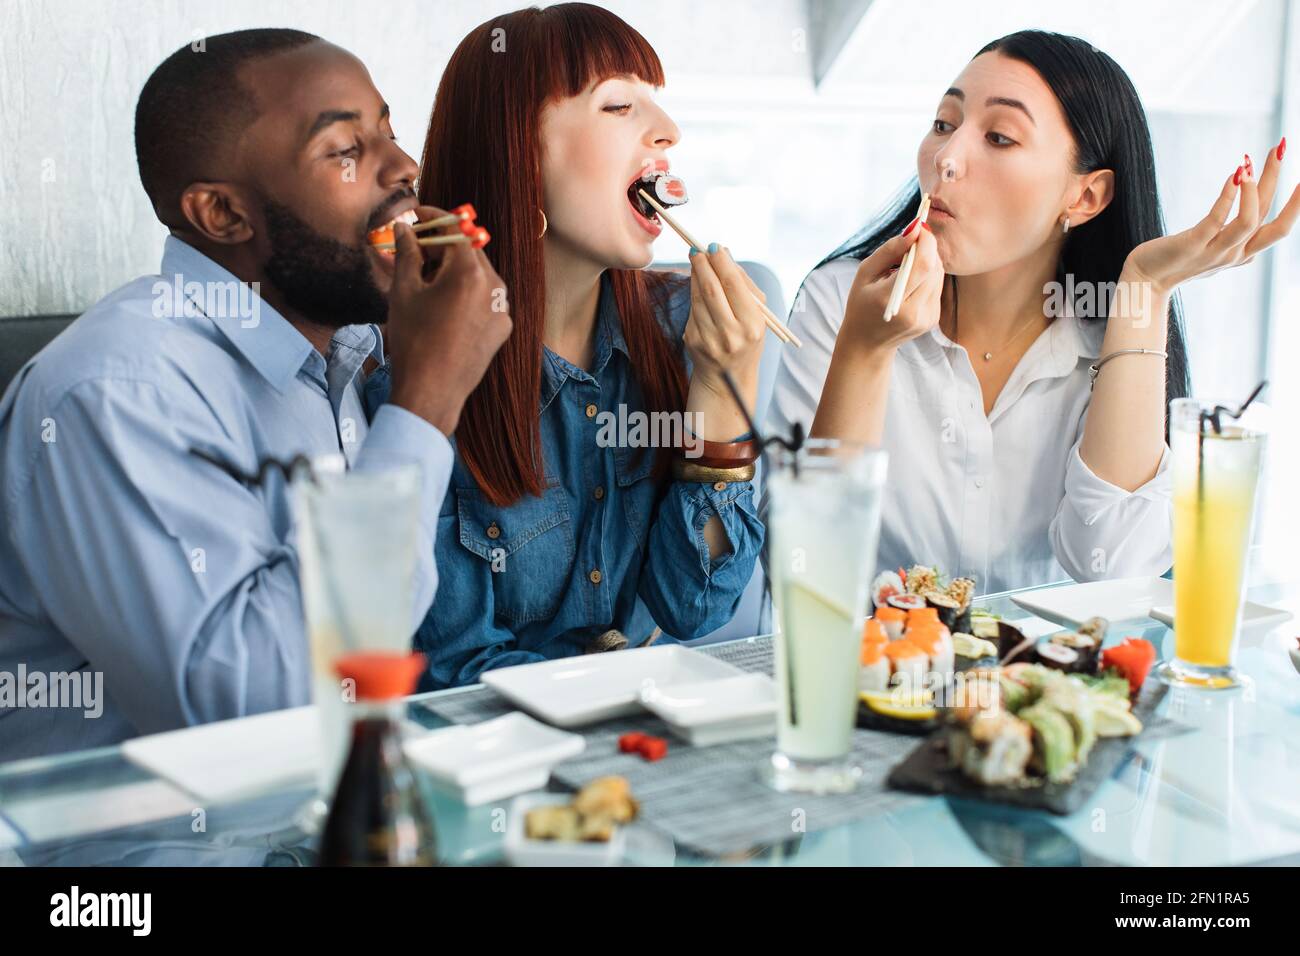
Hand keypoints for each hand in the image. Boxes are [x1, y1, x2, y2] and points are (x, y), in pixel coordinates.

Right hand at [384, 205, 511, 433]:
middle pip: (469, 250)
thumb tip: (405, 228)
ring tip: (427, 282)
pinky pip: (486, 298)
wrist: (431, 392)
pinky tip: (445, 307)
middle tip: (416, 250)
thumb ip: (407, 253)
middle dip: (443, 246)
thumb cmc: (413, 341)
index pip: (455, 229)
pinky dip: (468, 293)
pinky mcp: (503, 327)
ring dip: (455, 270)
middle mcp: (494, 286)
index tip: (418, 214)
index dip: (434, 216)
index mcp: (470, 273)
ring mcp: (503, 308)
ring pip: (480, 274)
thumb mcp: (404, 291)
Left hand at [683, 245, 767, 401]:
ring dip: (695, 275)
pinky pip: (692, 309)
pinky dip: (694, 293)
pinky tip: (697, 285)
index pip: (733, 286)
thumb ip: (744, 285)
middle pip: (712, 289)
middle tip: (698, 248)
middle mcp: (730, 334)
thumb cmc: (746, 338)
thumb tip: (723, 253)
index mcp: (752, 326)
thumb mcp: (756, 316)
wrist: (727, 378)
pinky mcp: (692, 340)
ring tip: (697, 260)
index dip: (721, 262)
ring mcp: (708, 339)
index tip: (714, 246)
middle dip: (703, 265)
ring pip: (698, 297)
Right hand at [839, 218, 943, 355]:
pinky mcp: (933, 318)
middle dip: (926, 248)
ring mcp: (926, 317)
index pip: (922, 265)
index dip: (926, 242)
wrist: (868, 343)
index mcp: (891, 300)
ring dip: (928, 261)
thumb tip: (914, 229)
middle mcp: (913, 312)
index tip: (919, 227)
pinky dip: (928, 275)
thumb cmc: (861, 305)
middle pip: (934, 268)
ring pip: (939, 275)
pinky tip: (911, 280)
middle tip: (910, 243)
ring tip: (905, 264)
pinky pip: (937, 286)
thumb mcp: (865, 274)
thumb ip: (889, 251)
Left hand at [1126, 141, 1299, 295]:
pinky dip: (1228, 197)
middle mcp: (1234, 254)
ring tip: (1250, 160)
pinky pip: (1216, 220)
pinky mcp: (1192, 246)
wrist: (1144, 281)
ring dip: (1254, 188)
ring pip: (1249, 220)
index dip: (1296, 205)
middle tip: (1281, 146)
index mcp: (1243, 253)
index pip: (1280, 229)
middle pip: (1270, 218)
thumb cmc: (1179, 264)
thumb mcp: (1215, 257)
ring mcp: (1214, 252)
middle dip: (1279, 182)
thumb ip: (1236, 245)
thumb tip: (1254, 240)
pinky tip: (1233, 176)